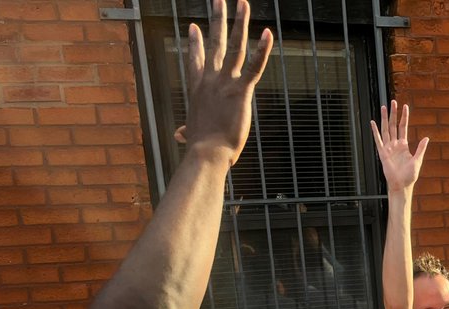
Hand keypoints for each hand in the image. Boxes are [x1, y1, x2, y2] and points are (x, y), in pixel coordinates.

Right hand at [180, 0, 272, 168]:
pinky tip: (268, 33)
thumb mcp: (192, 135)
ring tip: (242, 3)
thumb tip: (180, 135)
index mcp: (198, 89)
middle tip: (219, 1)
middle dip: (217, 20)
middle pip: (214, 43)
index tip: (193, 26)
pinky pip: (254, 66)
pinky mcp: (241, 91)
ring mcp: (225, 83)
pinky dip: (262, 50)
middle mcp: (210, 80)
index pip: (196, 60)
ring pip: (234, 46)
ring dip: (239, 23)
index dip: (195, 43)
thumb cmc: (201, 148)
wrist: (206, 153)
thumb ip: (187, 131)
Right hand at [370, 100, 429, 192]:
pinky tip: (373, 123)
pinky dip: (375, 131)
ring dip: (384, 118)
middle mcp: (395, 144)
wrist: (401, 185)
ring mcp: (388, 148)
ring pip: (385, 129)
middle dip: (393, 113)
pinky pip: (378, 140)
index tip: (405, 106)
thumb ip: (421, 149)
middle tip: (393, 102)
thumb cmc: (409, 175)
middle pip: (393, 125)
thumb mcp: (418, 160)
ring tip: (383, 107)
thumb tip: (426, 138)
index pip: (403, 127)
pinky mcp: (382, 153)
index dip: (404, 117)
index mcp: (404, 145)